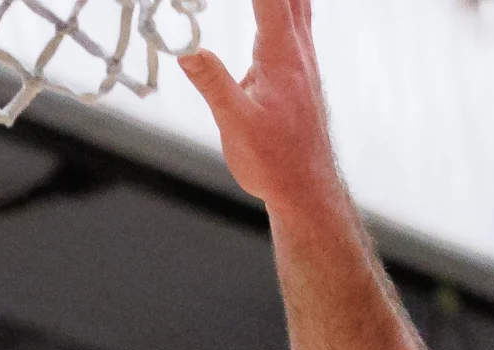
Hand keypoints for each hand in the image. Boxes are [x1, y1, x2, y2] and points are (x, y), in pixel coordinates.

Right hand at [179, 0, 337, 212]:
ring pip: (299, 2)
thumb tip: (186, 48)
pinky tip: (286, 6)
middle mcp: (298, 48)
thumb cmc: (274, 159)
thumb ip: (213, 83)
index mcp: (282, 54)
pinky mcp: (300, 70)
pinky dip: (290, 1)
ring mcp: (302, 58)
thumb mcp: (235, 123)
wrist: (306, 186)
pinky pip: (299, 18)